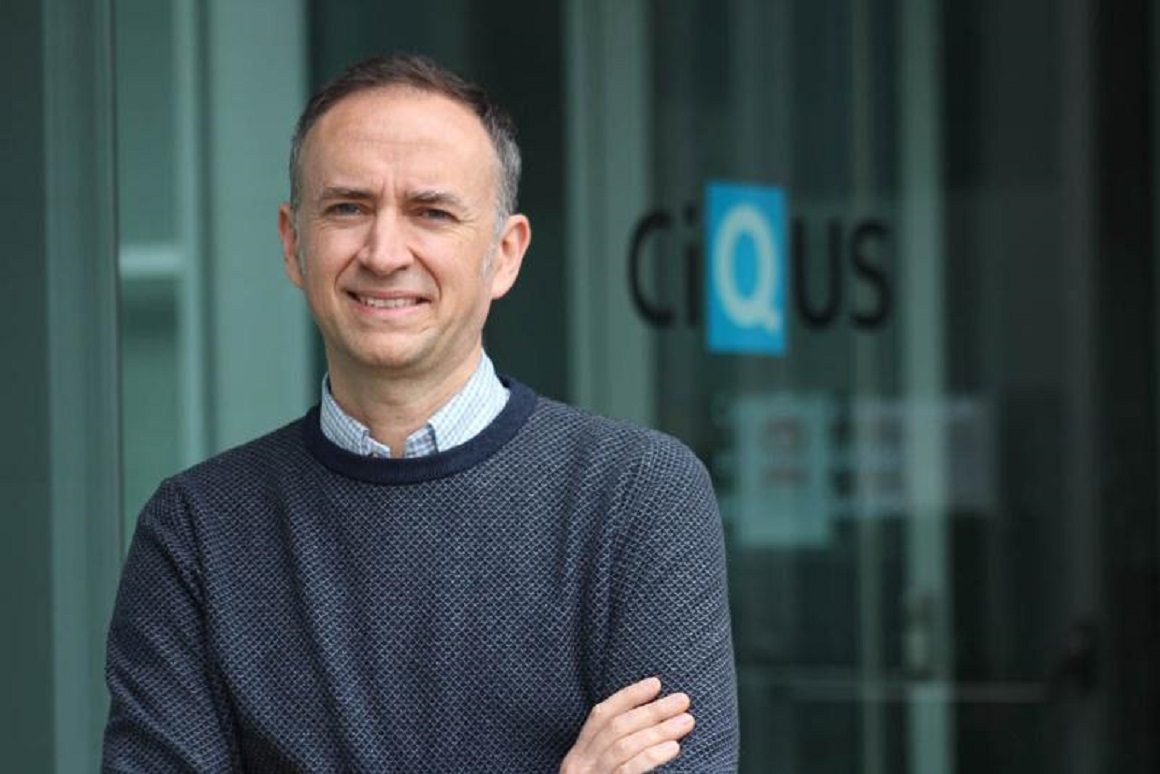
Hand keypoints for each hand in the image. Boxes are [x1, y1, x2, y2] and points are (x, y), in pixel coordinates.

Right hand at [560, 677, 694, 773]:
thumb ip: (613, 754)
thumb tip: (650, 727)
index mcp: (576, 756)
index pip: (601, 715)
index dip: (628, 696)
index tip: (656, 683)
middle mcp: (578, 766)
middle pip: (617, 727)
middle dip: (652, 710)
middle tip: (683, 700)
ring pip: (624, 745)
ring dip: (659, 729)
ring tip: (686, 721)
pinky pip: (628, 770)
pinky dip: (651, 756)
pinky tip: (672, 748)